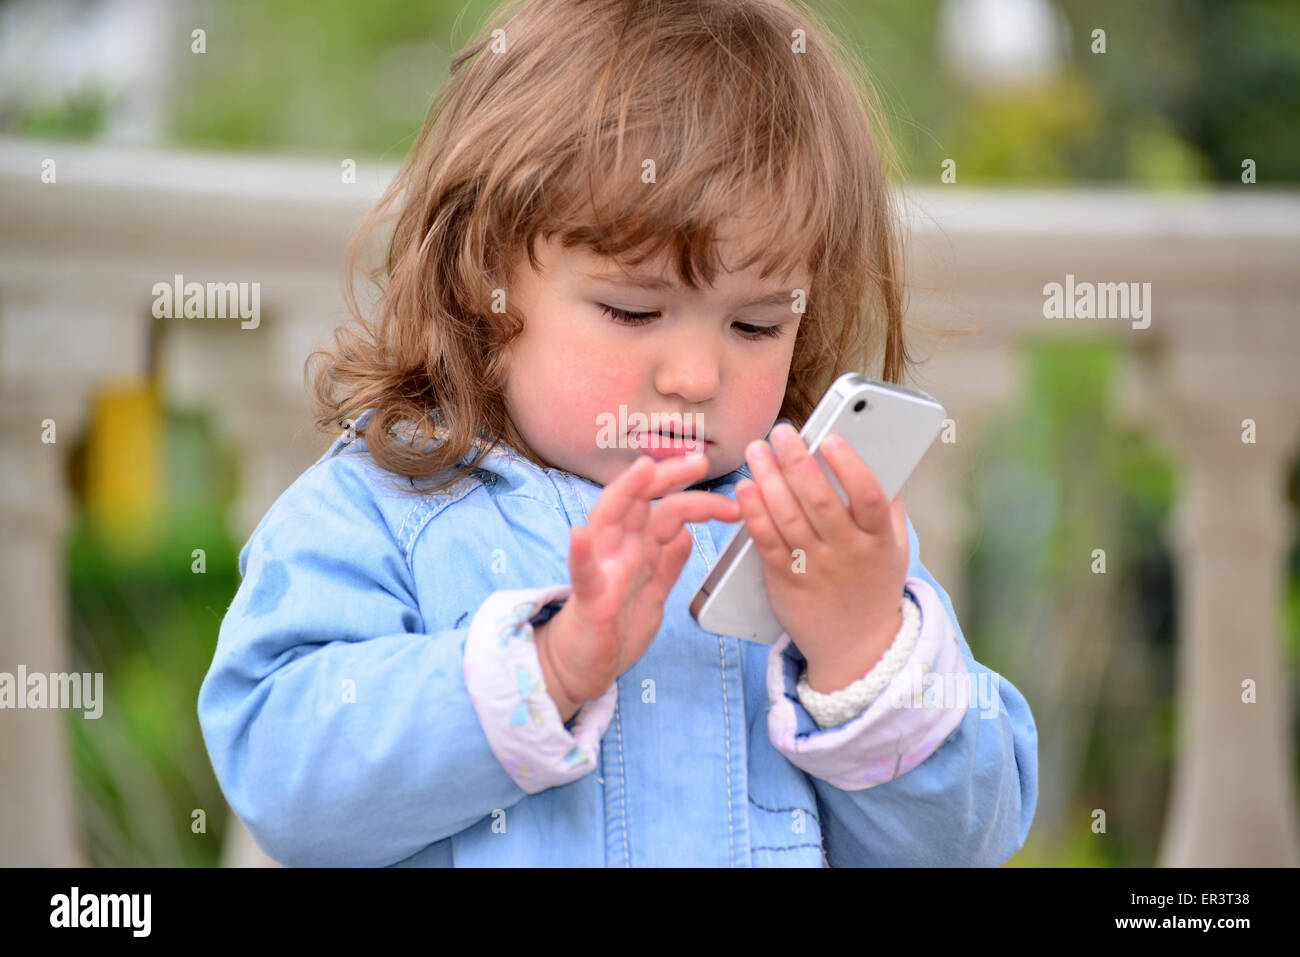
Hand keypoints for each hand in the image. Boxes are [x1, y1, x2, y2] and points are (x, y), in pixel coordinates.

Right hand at [535, 453, 740, 719]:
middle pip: (640, 501)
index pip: (667, 509)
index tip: (732, 499)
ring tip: (642, 469)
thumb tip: (687, 532)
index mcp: (637, 549)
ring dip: (624, 493)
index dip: (698, 498)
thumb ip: (667, 563)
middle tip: (698, 461)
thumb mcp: (653, 594)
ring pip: (608, 522)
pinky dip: (581, 554)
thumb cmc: (615, 628)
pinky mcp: (588, 600)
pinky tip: (579, 535)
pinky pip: (582, 573)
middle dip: (667, 477)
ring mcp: (601, 571)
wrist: (581, 668)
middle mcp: (617, 550)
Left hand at [737, 425, 908, 692]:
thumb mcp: (895, 548)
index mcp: (879, 539)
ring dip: (768, 479)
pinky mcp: (786, 581)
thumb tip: (878, 456)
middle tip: (780, 432)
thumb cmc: (874, 585)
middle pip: (820, 501)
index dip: (849, 465)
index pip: (869, 497)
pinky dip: (753, 513)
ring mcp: (816, 568)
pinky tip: (745, 488)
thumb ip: (888, 506)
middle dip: (797, 461)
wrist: (858, 648)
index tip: (829, 439)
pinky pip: (766, 542)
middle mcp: (848, 553)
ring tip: (756, 450)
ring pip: (788, 517)